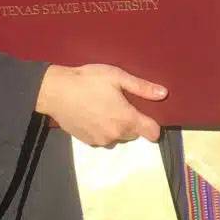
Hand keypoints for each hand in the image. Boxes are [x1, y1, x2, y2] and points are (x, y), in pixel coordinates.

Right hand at [36, 64, 165, 146]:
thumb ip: (141, 87)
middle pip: (134, 134)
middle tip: (121, 103)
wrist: (56, 92)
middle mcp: (115, 135)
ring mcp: (100, 141)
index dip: (153, 124)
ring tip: (106, 107)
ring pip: (118, 137)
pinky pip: (103, 139)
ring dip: (117, 127)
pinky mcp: (88, 142)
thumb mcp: (117, 77)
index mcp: (126, 119)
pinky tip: (94, 114)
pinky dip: (103, 130)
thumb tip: (163, 94)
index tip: (148, 114)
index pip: (152, 133)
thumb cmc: (88, 80)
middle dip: (132, 121)